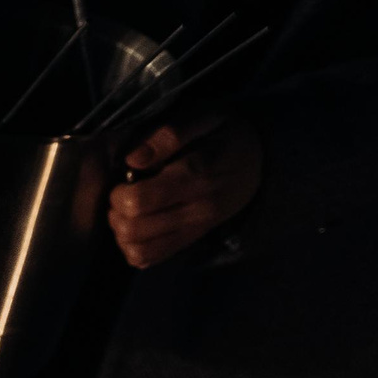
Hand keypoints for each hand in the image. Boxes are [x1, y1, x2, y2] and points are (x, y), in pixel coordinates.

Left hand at [110, 113, 262, 267]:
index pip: (138, 201)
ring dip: (121, 232)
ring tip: (128, 210)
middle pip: (133, 229)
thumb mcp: (204, 118)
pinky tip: (137, 226)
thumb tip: (133, 160)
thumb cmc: (225, 135)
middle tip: (123, 194)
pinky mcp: (191, 241)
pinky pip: (150, 259)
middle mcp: (196, 210)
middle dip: (116, 212)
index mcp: (195, 176)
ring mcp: (194, 230)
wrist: (261, 161)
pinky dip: (132, 247)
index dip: (118, 191)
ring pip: (138, 250)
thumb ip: (168, 136)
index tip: (125, 178)